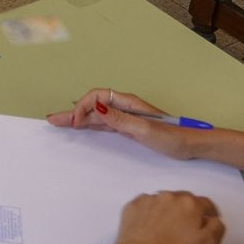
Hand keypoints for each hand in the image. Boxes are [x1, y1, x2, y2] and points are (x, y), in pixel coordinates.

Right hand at [47, 88, 203, 159]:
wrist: (190, 145)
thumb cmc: (173, 137)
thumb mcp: (145, 129)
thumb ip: (120, 119)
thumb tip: (97, 108)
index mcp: (128, 103)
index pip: (97, 98)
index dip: (83, 108)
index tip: (76, 123)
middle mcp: (125, 107)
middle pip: (92, 105)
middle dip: (72, 111)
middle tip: (53, 119)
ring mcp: (126, 117)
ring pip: (96, 115)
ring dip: (78, 118)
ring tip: (59, 123)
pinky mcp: (128, 128)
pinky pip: (103, 124)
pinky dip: (89, 125)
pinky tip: (81, 127)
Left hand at [103, 191, 225, 243]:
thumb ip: (216, 227)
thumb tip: (211, 219)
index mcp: (191, 203)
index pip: (207, 204)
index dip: (209, 215)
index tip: (207, 227)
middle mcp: (170, 195)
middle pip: (185, 200)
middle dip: (188, 212)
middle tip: (185, 230)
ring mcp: (149, 199)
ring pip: (165, 201)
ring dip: (168, 211)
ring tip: (165, 229)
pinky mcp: (132, 206)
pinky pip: (146, 206)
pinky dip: (150, 213)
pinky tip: (148, 227)